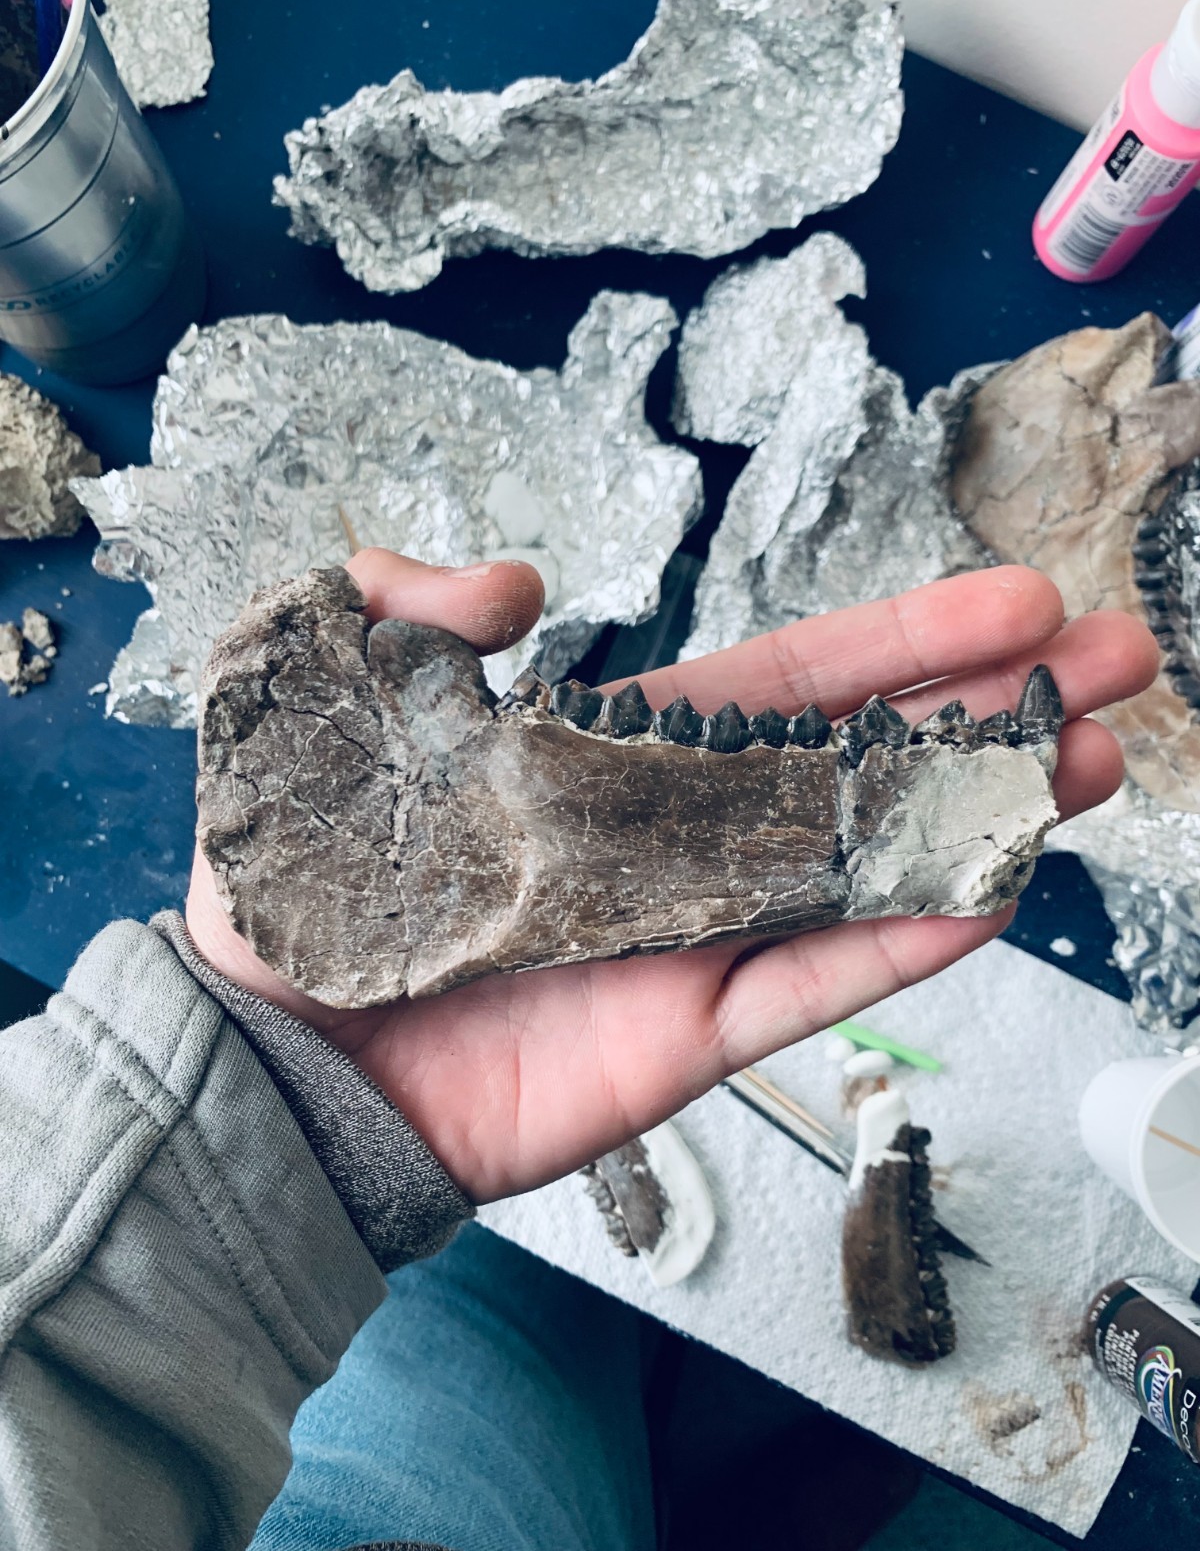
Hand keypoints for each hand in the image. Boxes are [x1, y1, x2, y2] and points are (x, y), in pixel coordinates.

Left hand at [187, 550, 1157, 1203]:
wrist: (276, 1062)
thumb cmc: (298, 892)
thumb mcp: (329, 705)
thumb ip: (408, 613)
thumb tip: (517, 578)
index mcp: (612, 762)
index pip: (785, 687)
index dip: (896, 644)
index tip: (1002, 602)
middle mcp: (678, 843)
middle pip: (863, 765)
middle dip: (985, 711)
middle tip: (1106, 659)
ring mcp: (698, 939)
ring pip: (869, 868)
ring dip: (981, 813)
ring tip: (1095, 758)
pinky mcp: (692, 1036)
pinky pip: (818, 980)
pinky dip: (905, 936)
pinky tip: (996, 879)